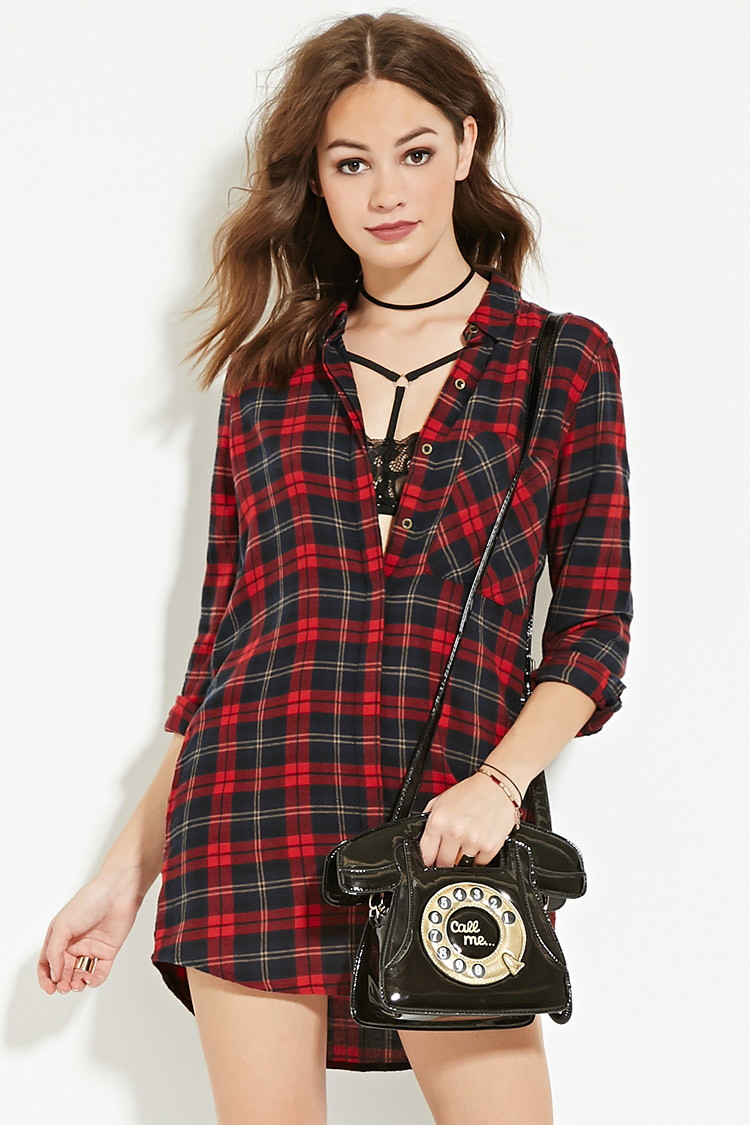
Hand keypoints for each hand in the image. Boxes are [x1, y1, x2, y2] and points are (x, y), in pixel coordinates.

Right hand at [37, 872, 143, 995]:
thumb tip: (55, 974)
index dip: (46, 978)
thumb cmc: (88, 901)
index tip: (50, 988)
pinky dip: (94, 980)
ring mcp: (91, 949)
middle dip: (62, 983)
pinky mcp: (108, 951)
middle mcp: (74, 945)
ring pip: (80, 975)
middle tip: (64, 987)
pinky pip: (100, 972)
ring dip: (77, 984)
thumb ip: (55, 951)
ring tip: (77, 983)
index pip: (47, 963)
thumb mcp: (62, 925)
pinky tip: (90, 979)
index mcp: (60, 937)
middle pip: (64, 972)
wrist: (117, 893)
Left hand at [419, 772, 516, 866]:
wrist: (497, 786)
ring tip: (467, 842)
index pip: (426, 854)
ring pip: (461, 865)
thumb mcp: (441, 800)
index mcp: (438, 821)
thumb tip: (422, 839)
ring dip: (462, 858)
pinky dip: (479, 857)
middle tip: (449, 853)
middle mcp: (454, 832)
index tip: (430, 862)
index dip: (427, 860)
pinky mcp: (490, 846)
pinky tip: (479, 842)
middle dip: (444, 861)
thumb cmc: (470, 792)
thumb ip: (428, 819)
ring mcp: (472, 840)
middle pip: (443, 864)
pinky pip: (479, 864)